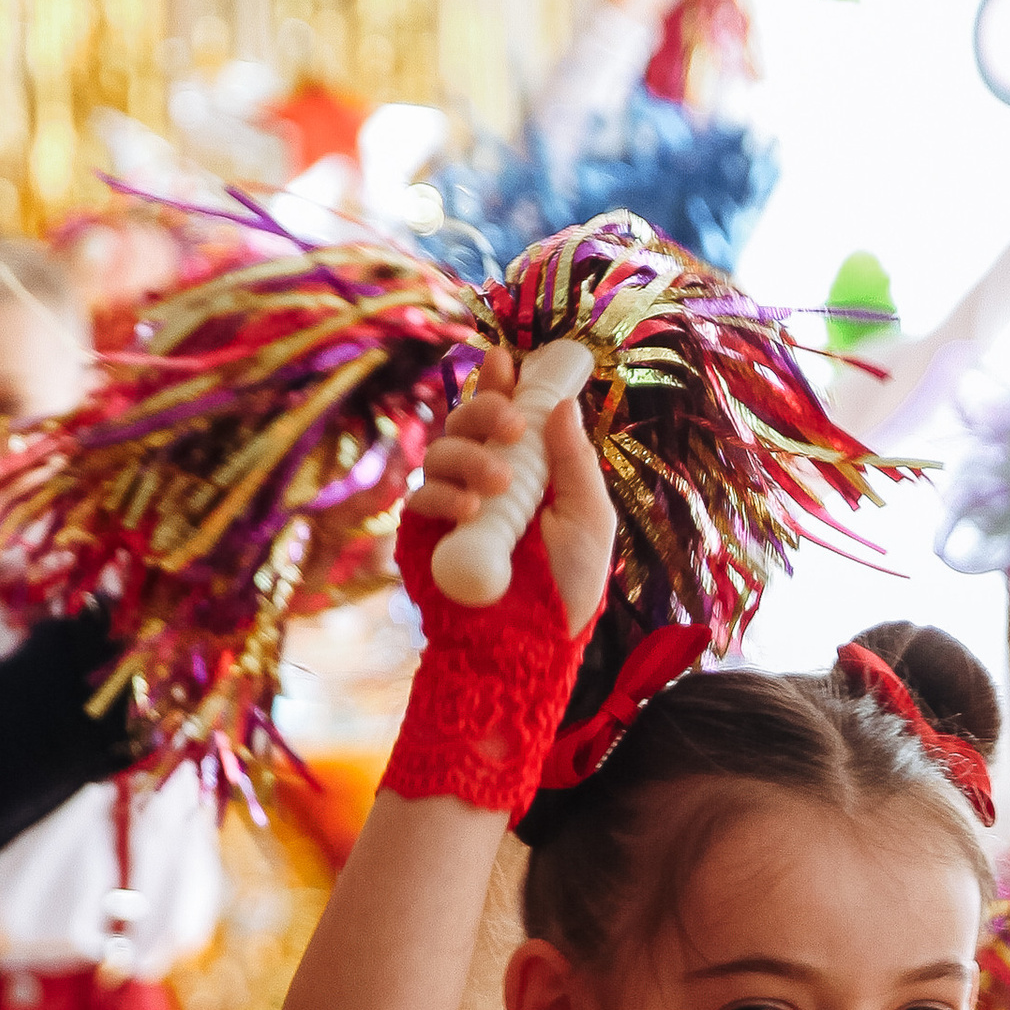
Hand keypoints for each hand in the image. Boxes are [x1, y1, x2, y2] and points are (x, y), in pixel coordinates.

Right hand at [409, 350, 615, 633]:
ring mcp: (451, 504)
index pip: (505, 414)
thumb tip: (563, 404)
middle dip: (486, 410)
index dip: (499, 383)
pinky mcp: (424, 534)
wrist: (532, 648)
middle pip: (466, 421)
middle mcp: (483, 478)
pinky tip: (470, 509)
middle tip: (513, 425)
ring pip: (440, 452)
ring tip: (499, 485)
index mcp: (524, 469)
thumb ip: (574, 464)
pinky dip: (443, 495)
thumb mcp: (588, 520)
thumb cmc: (567, 589)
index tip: (505, 361)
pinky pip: (420, 497)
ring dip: (468, 456)